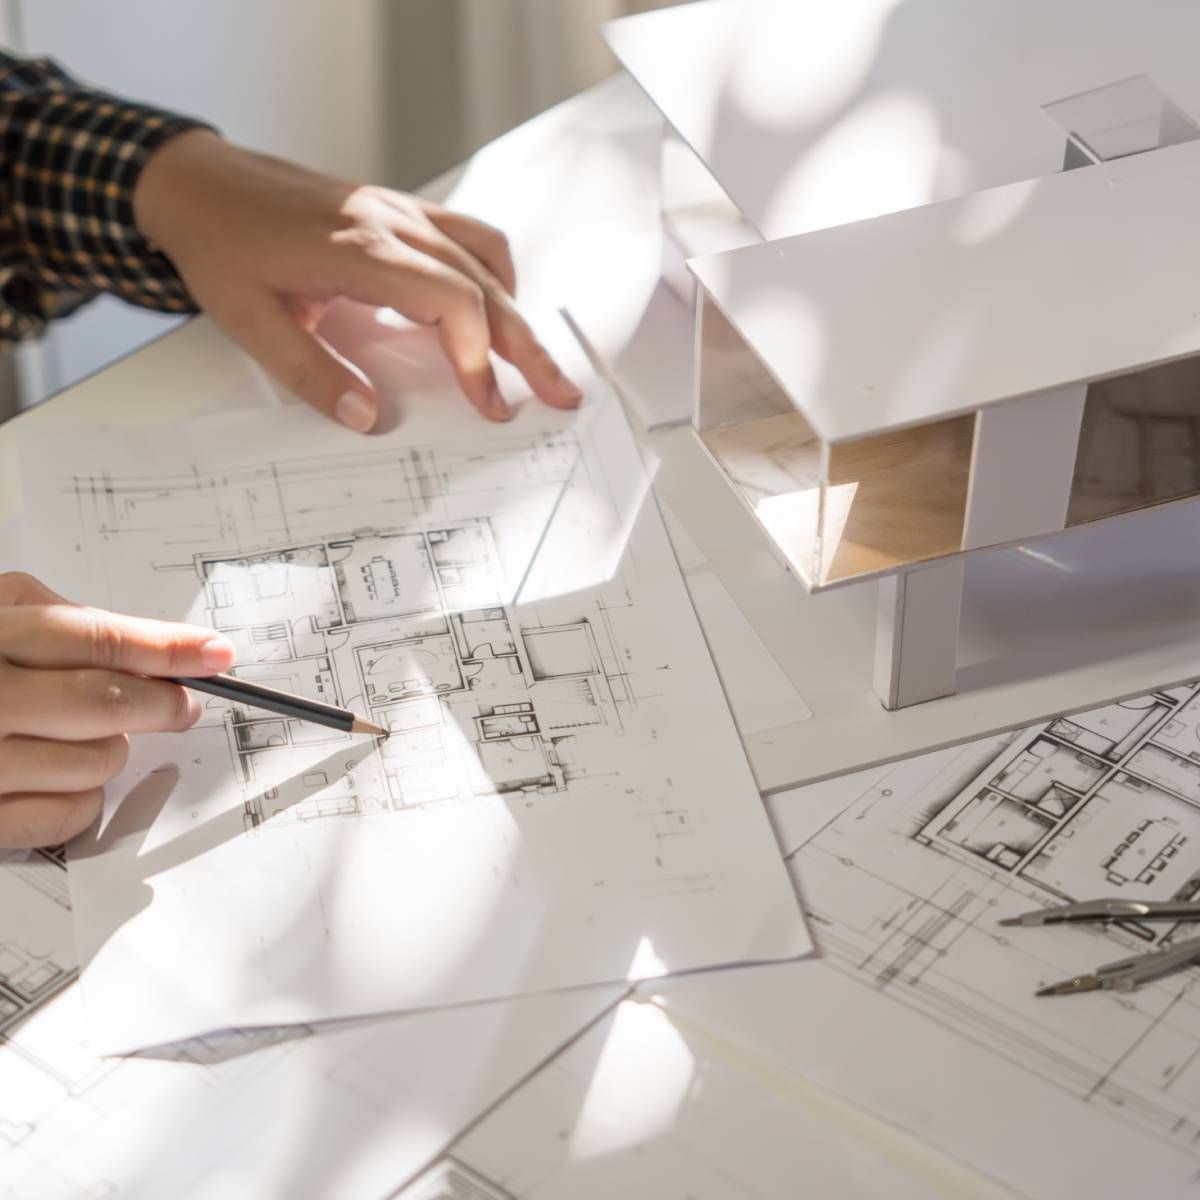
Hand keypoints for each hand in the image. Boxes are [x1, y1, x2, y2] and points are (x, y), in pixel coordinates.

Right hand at [0, 573, 234, 848]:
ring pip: (97, 761)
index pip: (94, 638)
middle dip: (163, 702)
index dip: (167, 647)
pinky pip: (66, 815)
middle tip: (181, 702)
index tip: (214, 654)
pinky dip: (84, 797)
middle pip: (106, 703)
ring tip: (88, 735)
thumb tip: (146, 645)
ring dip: (114, 750)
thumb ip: (50, 617)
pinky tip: (65, 776)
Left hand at [133, 130, 581, 431]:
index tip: (488, 405)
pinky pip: (469, 237)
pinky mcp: (400, 211)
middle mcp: (393, 224)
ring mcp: (402, 212)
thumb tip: (368, 419)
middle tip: (562, 393)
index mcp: (361, 250)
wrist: (201, 182)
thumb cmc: (222, 246)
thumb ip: (312, 375)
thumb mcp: (250, 322)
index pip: (453, 301)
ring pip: (487, 258)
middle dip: (528, 346)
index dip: (479, 358)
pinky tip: (492, 310)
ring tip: (534, 361)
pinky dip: (495, 277)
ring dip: (518, 311)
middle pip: (487, 284)